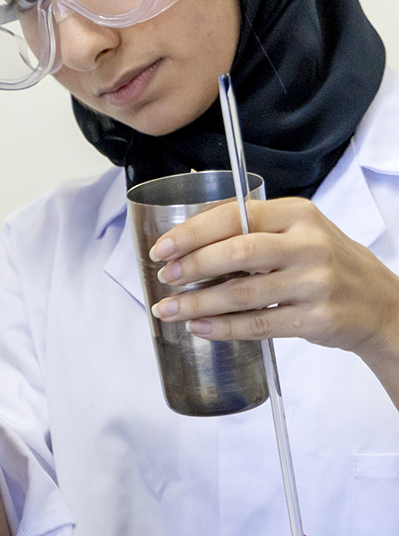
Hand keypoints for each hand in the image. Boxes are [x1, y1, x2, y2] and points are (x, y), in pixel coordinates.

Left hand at [149, 197, 398, 361]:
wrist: (380, 303)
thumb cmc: (327, 262)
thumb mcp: (298, 231)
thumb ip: (252, 228)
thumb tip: (189, 239)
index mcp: (296, 213)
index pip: (234, 215)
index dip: (192, 232)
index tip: (164, 247)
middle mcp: (307, 244)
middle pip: (237, 252)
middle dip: (192, 266)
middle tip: (165, 277)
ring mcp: (314, 283)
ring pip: (243, 293)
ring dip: (198, 302)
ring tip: (170, 308)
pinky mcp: (316, 319)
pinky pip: (259, 324)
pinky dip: (223, 328)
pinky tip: (201, 327)